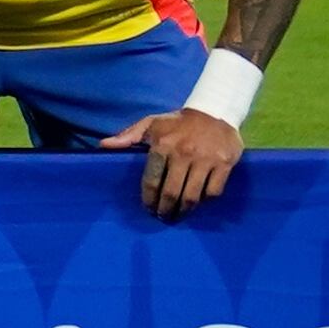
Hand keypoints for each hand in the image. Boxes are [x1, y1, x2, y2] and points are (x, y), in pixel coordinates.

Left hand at [103, 109, 243, 220]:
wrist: (215, 111)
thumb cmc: (178, 122)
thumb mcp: (151, 123)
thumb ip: (128, 136)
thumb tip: (104, 145)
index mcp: (162, 145)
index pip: (151, 180)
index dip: (148, 198)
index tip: (148, 208)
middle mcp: (183, 154)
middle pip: (171, 192)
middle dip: (165, 209)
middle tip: (163, 216)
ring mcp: (205, 160)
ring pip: (192, 195)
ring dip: (184, 210)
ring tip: (179, 215)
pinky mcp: (224, 165)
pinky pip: (213, 191)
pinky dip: (204, 201)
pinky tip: (198, 203)